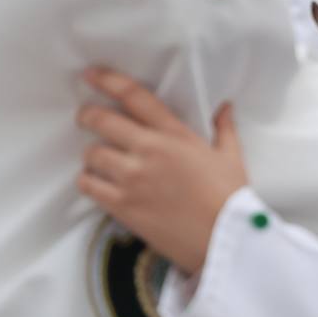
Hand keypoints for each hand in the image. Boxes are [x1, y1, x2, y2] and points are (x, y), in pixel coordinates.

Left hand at [76, 67, 247, 275]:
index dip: (108, 80)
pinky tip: (97, 183)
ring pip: (91, 153)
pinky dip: (88, 181)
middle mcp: (149, 151)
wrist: (226, 243)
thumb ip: (223, 128)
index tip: (90, 73)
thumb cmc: (231, 200)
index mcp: (174, 135)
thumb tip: (224, 106)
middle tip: (85, 118)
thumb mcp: (231, 158)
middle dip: (87, 116)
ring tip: (100, 160)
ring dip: (92, 155)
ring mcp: (133, 178)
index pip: (134, 97)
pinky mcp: (122, 205)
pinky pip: (88, 184)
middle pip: (101, 120)